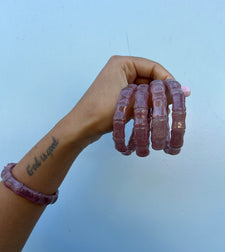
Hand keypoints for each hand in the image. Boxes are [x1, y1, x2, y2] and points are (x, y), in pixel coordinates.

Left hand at [74, 55, 190, 140]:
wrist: (80, 128)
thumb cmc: (101, 111)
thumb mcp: (132, 103)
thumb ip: (158, 96)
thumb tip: (186, 91)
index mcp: (122, 63)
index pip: (153, 67)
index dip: (167, 80)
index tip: (179, 94)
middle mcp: (121, 70)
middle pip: (149, 78)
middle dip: (161, 92)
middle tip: (172, 105)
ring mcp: (119, 83)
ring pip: (144, 89)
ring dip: (153, 100)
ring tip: (163, 111)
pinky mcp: (118, 96)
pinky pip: (137, 97)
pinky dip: (145, 104)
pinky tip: (152, 113)